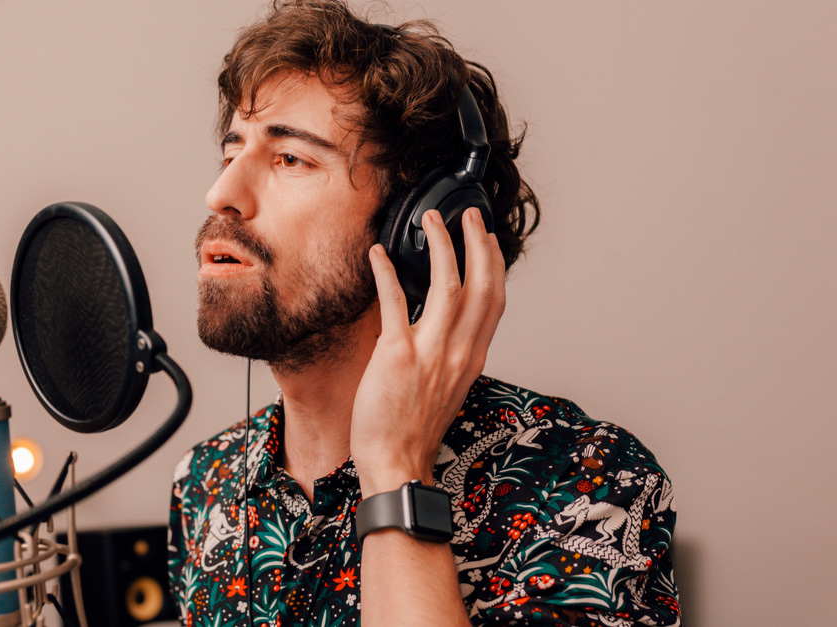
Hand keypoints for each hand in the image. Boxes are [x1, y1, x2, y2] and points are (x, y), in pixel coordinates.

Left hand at [351, 207, 505, 493]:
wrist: (396, 463)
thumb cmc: (414, 431)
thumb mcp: (446, 389)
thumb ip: (449, 355)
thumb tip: (441, 327)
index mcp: (472, 358)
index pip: (494, 302)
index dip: (494, 265)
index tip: (488, 240)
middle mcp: (458, 352)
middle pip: (481, 285)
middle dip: (477, 243)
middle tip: (468, 216)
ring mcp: (430, 352)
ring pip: (447, 285)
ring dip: (441, 246)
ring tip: (431, 221)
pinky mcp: (396, 355)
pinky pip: (395, 303)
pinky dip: (387, 273)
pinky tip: (378, 254)